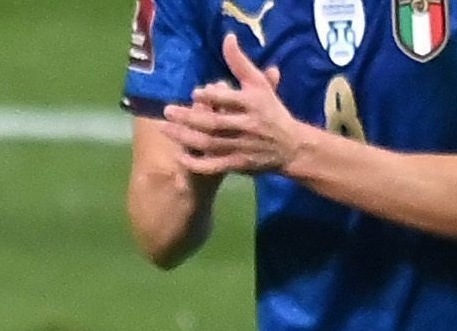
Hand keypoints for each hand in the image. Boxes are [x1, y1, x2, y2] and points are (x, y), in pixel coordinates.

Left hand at [159, 37, 309, 176]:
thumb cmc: (270, 111)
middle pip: (215, 124)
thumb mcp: (259, 84)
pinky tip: (180, 155)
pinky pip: (214, 166)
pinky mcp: (237, 164)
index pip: (230, 101)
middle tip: (167, 110)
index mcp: (252, 105)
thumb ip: (240, 63)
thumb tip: (228, 37)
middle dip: (190, 118)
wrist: (290, 148)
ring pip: (210, 144)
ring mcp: (241, 147)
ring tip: (165, 128)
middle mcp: (246, 126)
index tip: (195, 93)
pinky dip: (197, 163)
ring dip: (186, 137)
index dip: (212, 98)